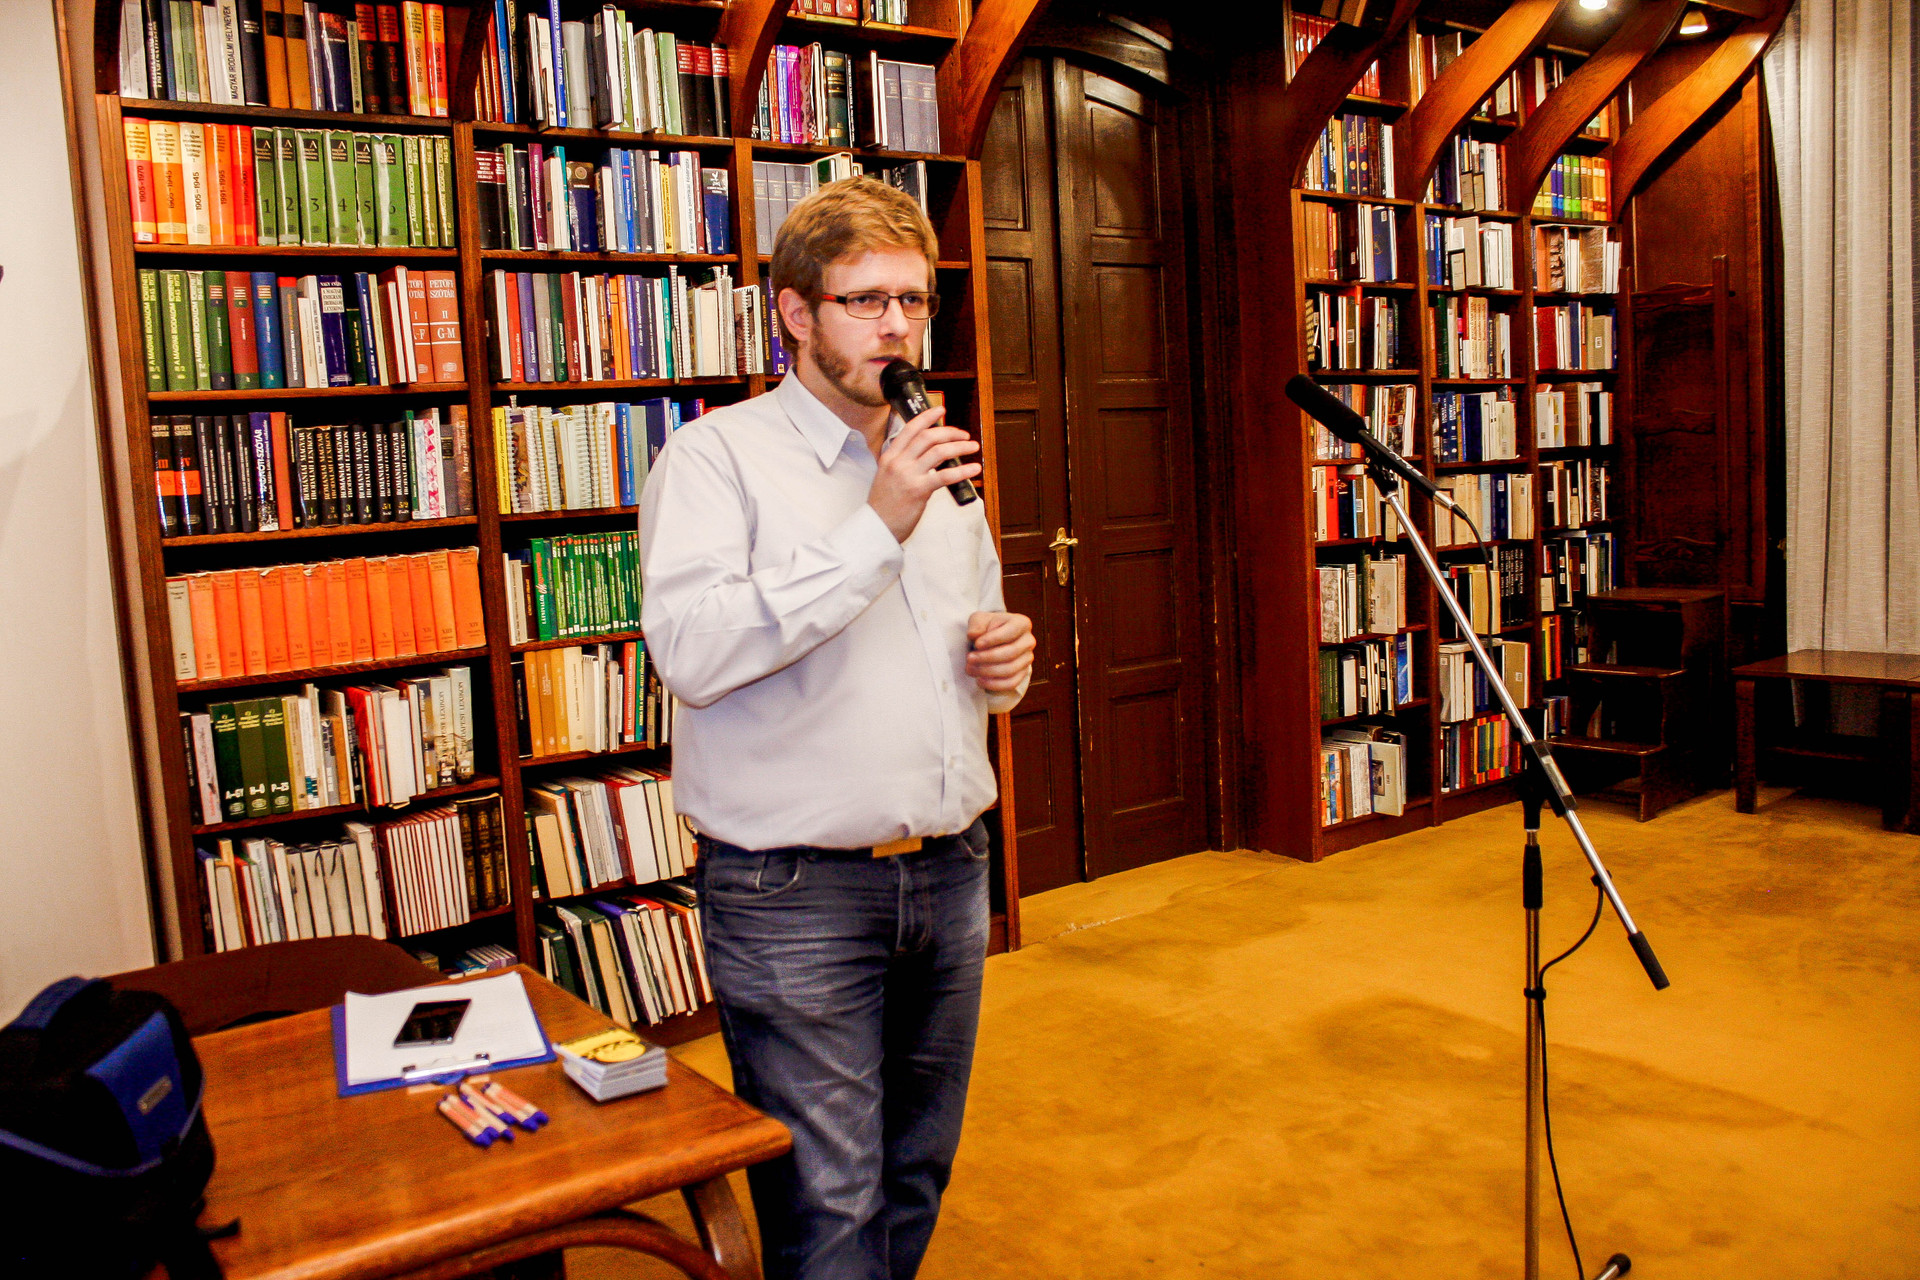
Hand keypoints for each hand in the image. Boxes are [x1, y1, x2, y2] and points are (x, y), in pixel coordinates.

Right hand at [867, 404, 981, 542]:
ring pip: (939, 452)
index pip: (910, 429)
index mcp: (890, 456)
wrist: (877, 527)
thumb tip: (929, 454)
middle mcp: (899, 462)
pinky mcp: (919, 491)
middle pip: (928, 437)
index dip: (927, 417)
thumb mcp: (887, 476)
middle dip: (949, 432)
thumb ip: (904, 463)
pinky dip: (963, 471)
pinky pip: (945, 476)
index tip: (940, 410)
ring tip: (971, 447)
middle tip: (963, 434)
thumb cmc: (884, 505)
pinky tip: (973, 469)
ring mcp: (908, 475)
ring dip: (960, 447)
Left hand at [966, 611, 1034, 693]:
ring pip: (1010, 670)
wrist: (992, 642)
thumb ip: (976, 625)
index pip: (1010, 633)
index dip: (992, 639)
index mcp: (1022, 623)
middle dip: (987, 657)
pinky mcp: (1022, 674)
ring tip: (970, 669)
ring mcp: (1027, 659)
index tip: (976, 644)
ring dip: (987, 671)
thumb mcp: (979, 620)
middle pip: (1010, 653)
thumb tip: (974, 635)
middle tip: (969, 658)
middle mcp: (1028, 641)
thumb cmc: (986, 628)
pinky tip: (979, 680)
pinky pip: (1011, 683)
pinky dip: (994, 684)